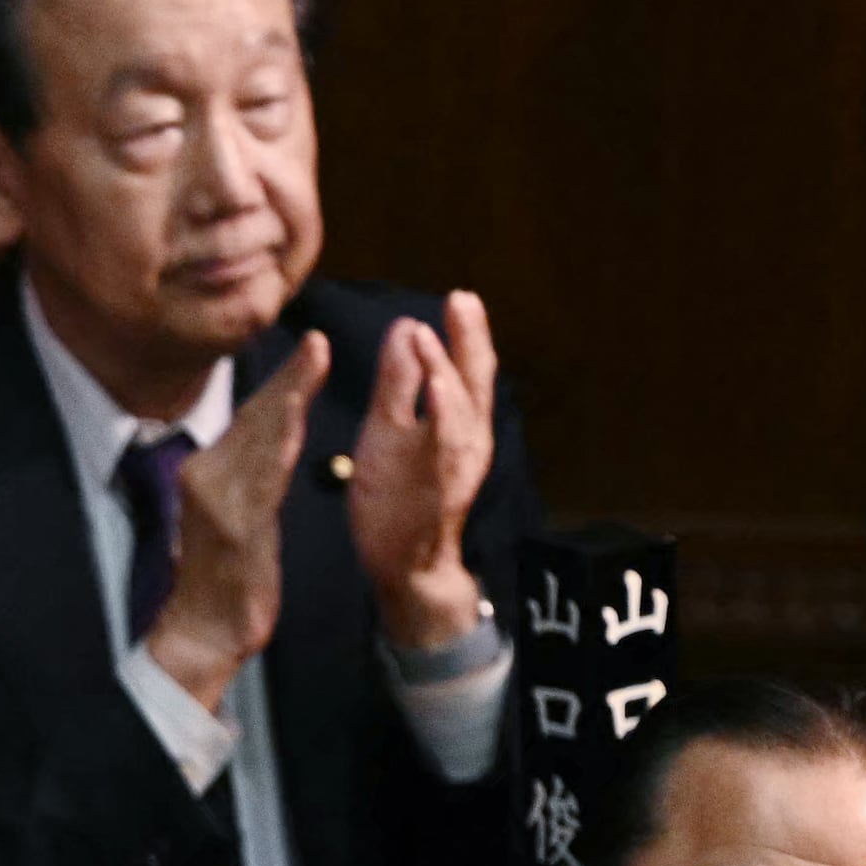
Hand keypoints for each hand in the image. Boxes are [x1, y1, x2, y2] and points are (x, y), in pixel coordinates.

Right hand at [140, 332, 328, 714]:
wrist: (203, 633)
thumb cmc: (227, 578)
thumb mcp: (235, 514)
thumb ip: (250, 476)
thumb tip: (275, 438)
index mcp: (208, 471)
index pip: (251, 418)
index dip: (283, 383)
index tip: (311, 348)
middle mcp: (205, 477)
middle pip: (255, 418)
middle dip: (290, 377)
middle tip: (318, 340)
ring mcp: (217, 502)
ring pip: (260, 439)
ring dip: (289, 397)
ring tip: (314, 362)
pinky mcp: (233, 529)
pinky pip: (263, 480)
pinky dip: (282, 445)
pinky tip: (298, 420)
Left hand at [345, 294, 500, 650]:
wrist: (407, 567)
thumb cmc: (399, 497)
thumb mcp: (391, 429)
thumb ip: (399, 383)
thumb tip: (407, 326)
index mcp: (458, 425)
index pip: (466, 369)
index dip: (465, 335)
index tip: (459, 297)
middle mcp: (466, 443)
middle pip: (474, 384)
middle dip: (470, 342)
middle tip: (462, 299)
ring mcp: (453, 468)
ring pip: (459, 415)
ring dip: (447, 372)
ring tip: (432, 336)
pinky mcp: (434, 491)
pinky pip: (442, 451)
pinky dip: (442, 417)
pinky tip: (436, 390)